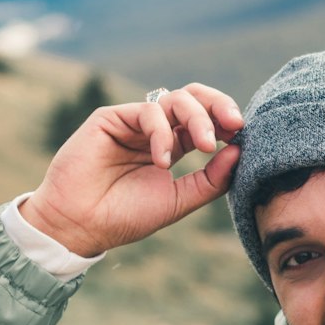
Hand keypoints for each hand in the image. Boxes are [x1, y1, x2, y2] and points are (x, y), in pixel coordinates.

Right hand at [19, 84, 243, 254]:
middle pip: (194, 98)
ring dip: (197, 119)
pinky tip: (161, 160)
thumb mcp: (179, 200)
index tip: (243, 135)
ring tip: (204, 147)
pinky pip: (147, 112)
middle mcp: (155, 129)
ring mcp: (133, 122)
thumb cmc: (126, 216)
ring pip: (175, 99)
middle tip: (234, 125)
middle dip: (218, 106)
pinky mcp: (111, 118)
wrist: (81, 226)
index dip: (226, 121)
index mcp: (173, 145)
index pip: (206, 119)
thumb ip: (211, 180)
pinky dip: (162, 133)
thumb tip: (240, 151)